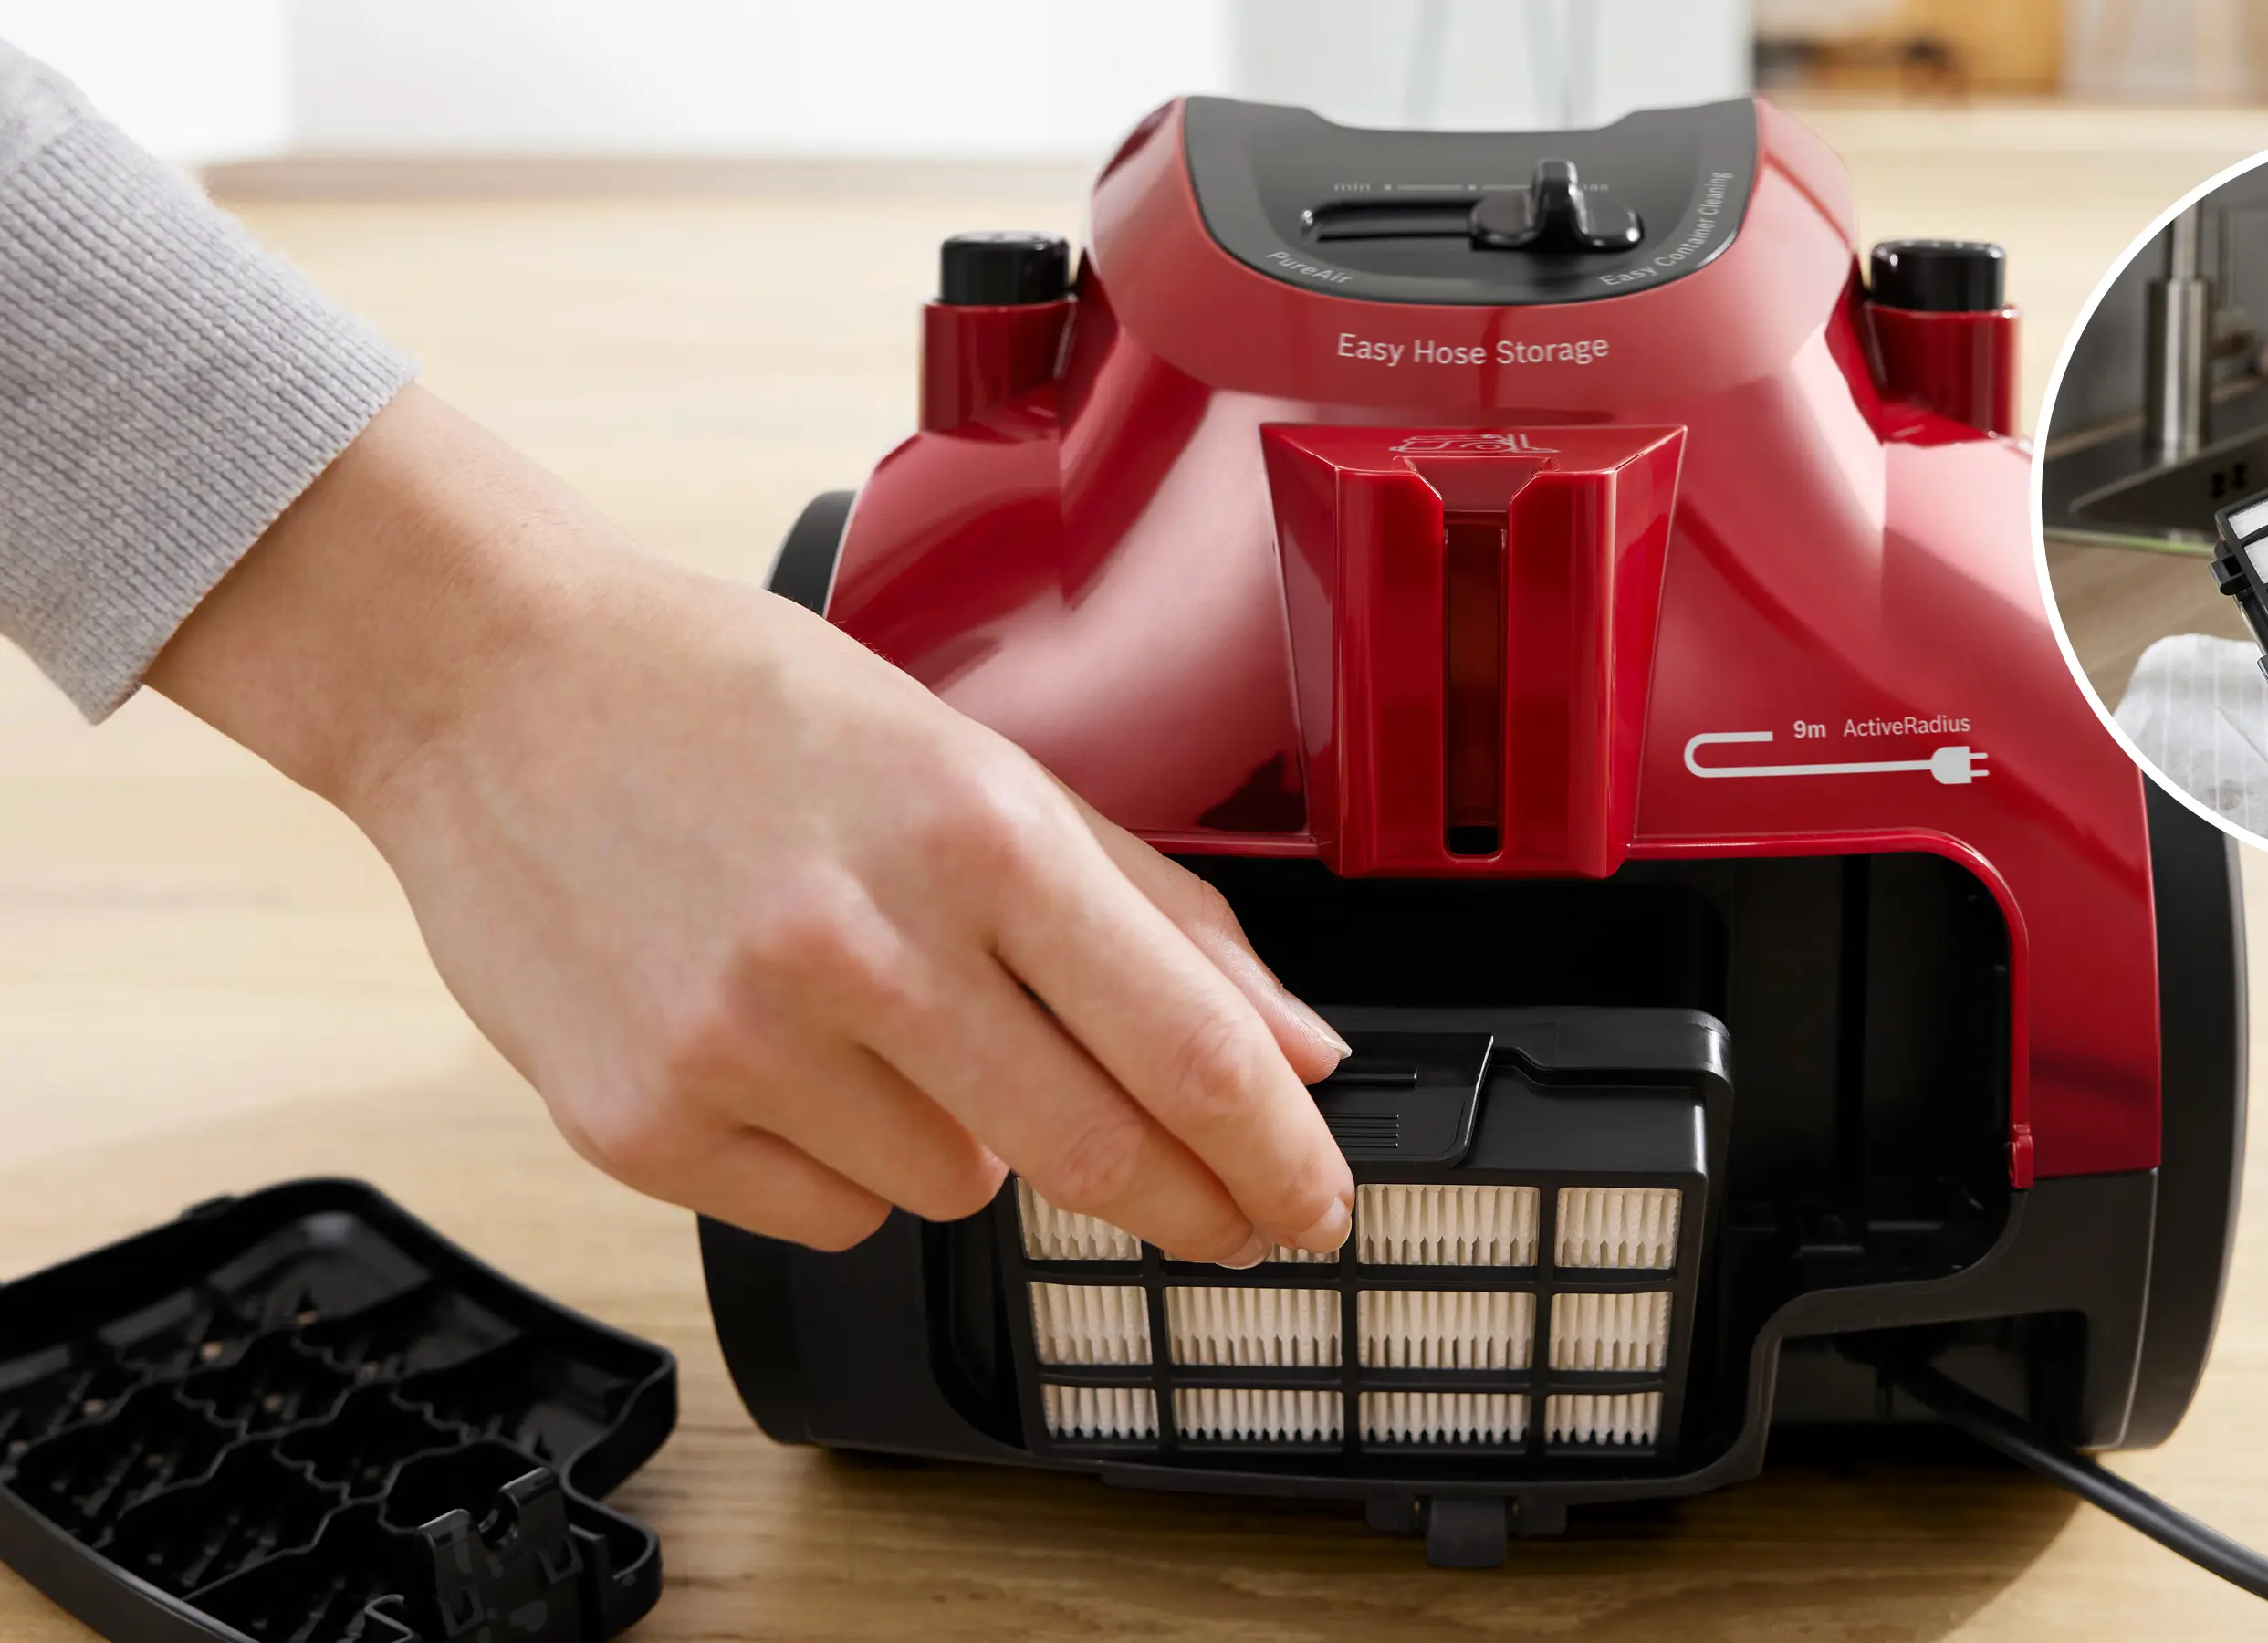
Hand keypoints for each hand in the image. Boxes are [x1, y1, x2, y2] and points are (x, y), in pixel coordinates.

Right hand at [146, 387, 1353, 1259]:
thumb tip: (1293, 1051)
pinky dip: (844, 1160)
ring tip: (877, 1011)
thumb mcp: (974, 760)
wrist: (492, 686)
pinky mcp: (643, 1126)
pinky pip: (832, 1215)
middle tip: (1224, 1221)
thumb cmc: (744, 706)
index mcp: (975, 830)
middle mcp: (865, 946)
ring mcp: (743, 1046)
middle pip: (1096, 1155)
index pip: (1187, 1047)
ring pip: (960, 1189)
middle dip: (1188, 1206)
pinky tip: (783, 1050)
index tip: (1316, 1205)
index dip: (1277, 1155)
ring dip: (970, 1136)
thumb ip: (1154, 913)